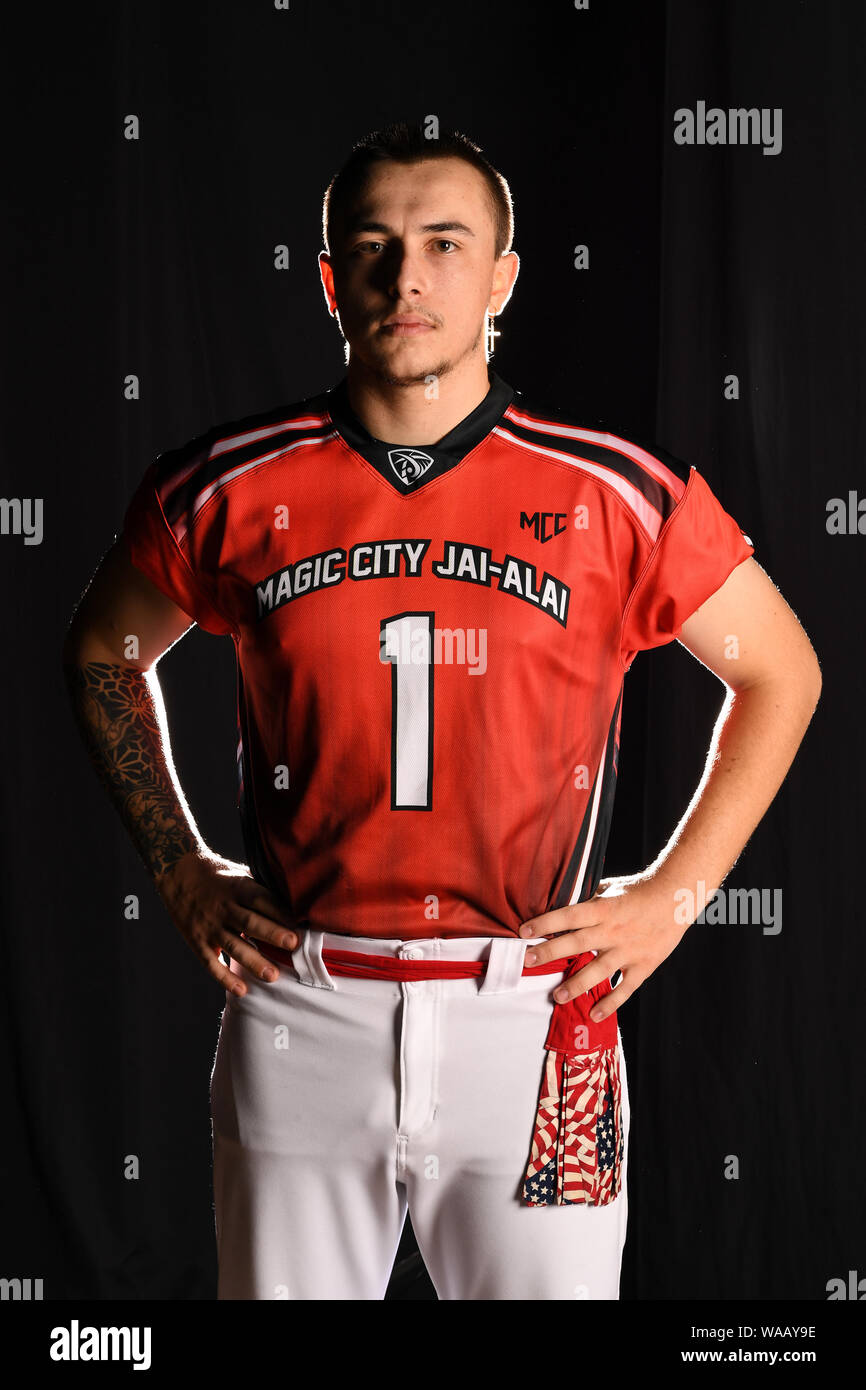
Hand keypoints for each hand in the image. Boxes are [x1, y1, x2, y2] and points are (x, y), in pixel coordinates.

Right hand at [154, 849, 299, 996]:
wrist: (177, 873)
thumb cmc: (217, 874)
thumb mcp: (240, 873)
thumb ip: (261, 889)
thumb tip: (292, 905)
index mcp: (237, 887)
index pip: (261, 900)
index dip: (280, 912)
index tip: (299, 924)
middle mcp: (224, 908)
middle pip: (250, 922)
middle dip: (272, 934)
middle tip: (293, 945)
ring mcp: (210, 926)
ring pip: (233, 945)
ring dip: (253, 961)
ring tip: (273, 976)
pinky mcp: (197, 941)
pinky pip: (211, 962)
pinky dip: (225, 978)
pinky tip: (242, 990)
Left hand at [518, 870, 689, 1021]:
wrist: (676, 898)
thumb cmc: (638, 891)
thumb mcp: (609, 888)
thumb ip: (587, 899)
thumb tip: (558, 902)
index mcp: (603, 908)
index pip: (569, 915)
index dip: (545, 923)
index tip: (523, 931)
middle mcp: (614, 930)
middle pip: (577, 943)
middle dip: (550, 953)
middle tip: (528, 962)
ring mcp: (629, 950)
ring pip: (598, 971)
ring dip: (576, 985)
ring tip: (556, 996)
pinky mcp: (644, 965)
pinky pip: (625, 988)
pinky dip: (611, 1003)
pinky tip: (594, 1015)